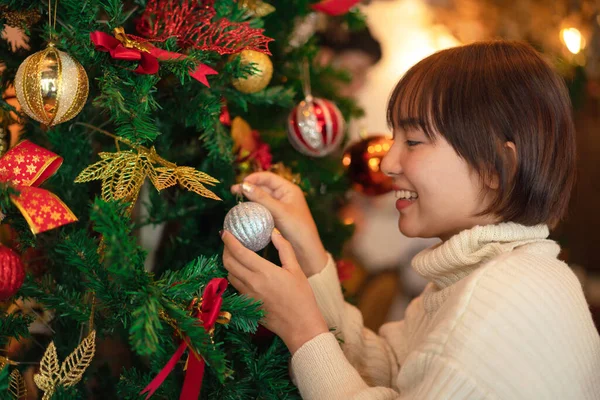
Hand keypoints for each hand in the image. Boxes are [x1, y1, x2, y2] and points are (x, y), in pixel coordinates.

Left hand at [222, 230, 328, 353]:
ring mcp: (247, 295)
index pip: (239, 252)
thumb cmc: (302, 297)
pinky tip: (244, 273)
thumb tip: (274, 233)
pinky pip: (236, 286)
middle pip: (228, 263)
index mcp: (264, 272)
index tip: (225, 232)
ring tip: (236, 256)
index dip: (229, 240)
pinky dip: (236, 276)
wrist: (300, 326)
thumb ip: (284, 249)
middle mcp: (251, 283)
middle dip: (225, 250)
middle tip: (229, 242)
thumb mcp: (296, 269)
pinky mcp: (248, 305)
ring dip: (229, 263)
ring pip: (230, 275)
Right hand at [232, 172, 327, 276]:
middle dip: (249, 188)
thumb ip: (261, 198)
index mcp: (288, 189)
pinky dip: (254, 209)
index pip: (268, 178)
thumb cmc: (297, 228)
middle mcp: (284, 195)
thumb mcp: (279, 211)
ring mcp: (280, 206)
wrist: (306, 250)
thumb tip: (244, 185)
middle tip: (233, 191)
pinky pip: (262, 209)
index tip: (241, 183)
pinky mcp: (276, 217)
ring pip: (262, 198)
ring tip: (236, 200)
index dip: (254, 178)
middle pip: (264, 187)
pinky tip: (244, 211)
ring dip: (250, 198)